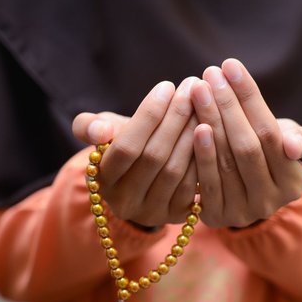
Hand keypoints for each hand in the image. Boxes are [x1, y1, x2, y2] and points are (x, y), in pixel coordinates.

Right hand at [72, 77, 198, 226]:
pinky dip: (203, 155)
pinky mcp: (177, 216)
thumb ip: (90, 126)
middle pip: (154, 157)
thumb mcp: (102, 132)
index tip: (167, 86)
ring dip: (193, 133)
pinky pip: (194, 184)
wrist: (145, 179)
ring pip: (175, 170)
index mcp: (102, 181)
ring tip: (204, 103)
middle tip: (193, 88)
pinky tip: (211, 129)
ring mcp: (152, 212)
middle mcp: (125, 203)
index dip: (148, 116)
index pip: (125, 147)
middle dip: (175, 118)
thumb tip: (101, 132)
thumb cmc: (124, 145)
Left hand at [190, 58, 301, 227]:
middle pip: (246, 147)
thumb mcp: (287, 145)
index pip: (270, 134)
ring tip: (198, 90)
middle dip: (227, 106)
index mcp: (292, 183)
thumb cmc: (266, 157)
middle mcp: (270, 202)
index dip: (250, 98)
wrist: (242, 192)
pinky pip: (206, 182)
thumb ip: (297, 138)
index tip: (231, 66)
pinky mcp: (216, 217)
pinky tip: (194, 125)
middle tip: (209, 73)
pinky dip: (201, 153)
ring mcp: (242, 213)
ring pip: (225, 162)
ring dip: (210, 122)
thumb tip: (292, 145)